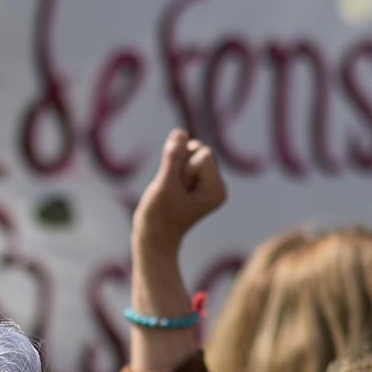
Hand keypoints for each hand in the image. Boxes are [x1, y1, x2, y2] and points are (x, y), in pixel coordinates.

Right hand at [133, 129, 226, 250]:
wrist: (153, 240)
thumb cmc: (158, 217)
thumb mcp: (164, 185)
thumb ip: (173, 157)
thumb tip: (180, 132)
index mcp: (217, 189)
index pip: (204, 154)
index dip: (184, 168)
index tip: (177, 192)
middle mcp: (217, 185)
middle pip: (199, 150)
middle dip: (180, 166)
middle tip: (172, 192)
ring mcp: (207, 184)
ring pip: (189, 153)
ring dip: (174, 169)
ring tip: (170, 193)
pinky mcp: (196, 182)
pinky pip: (183, 159)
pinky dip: (172, 172)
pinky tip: (171, 192)